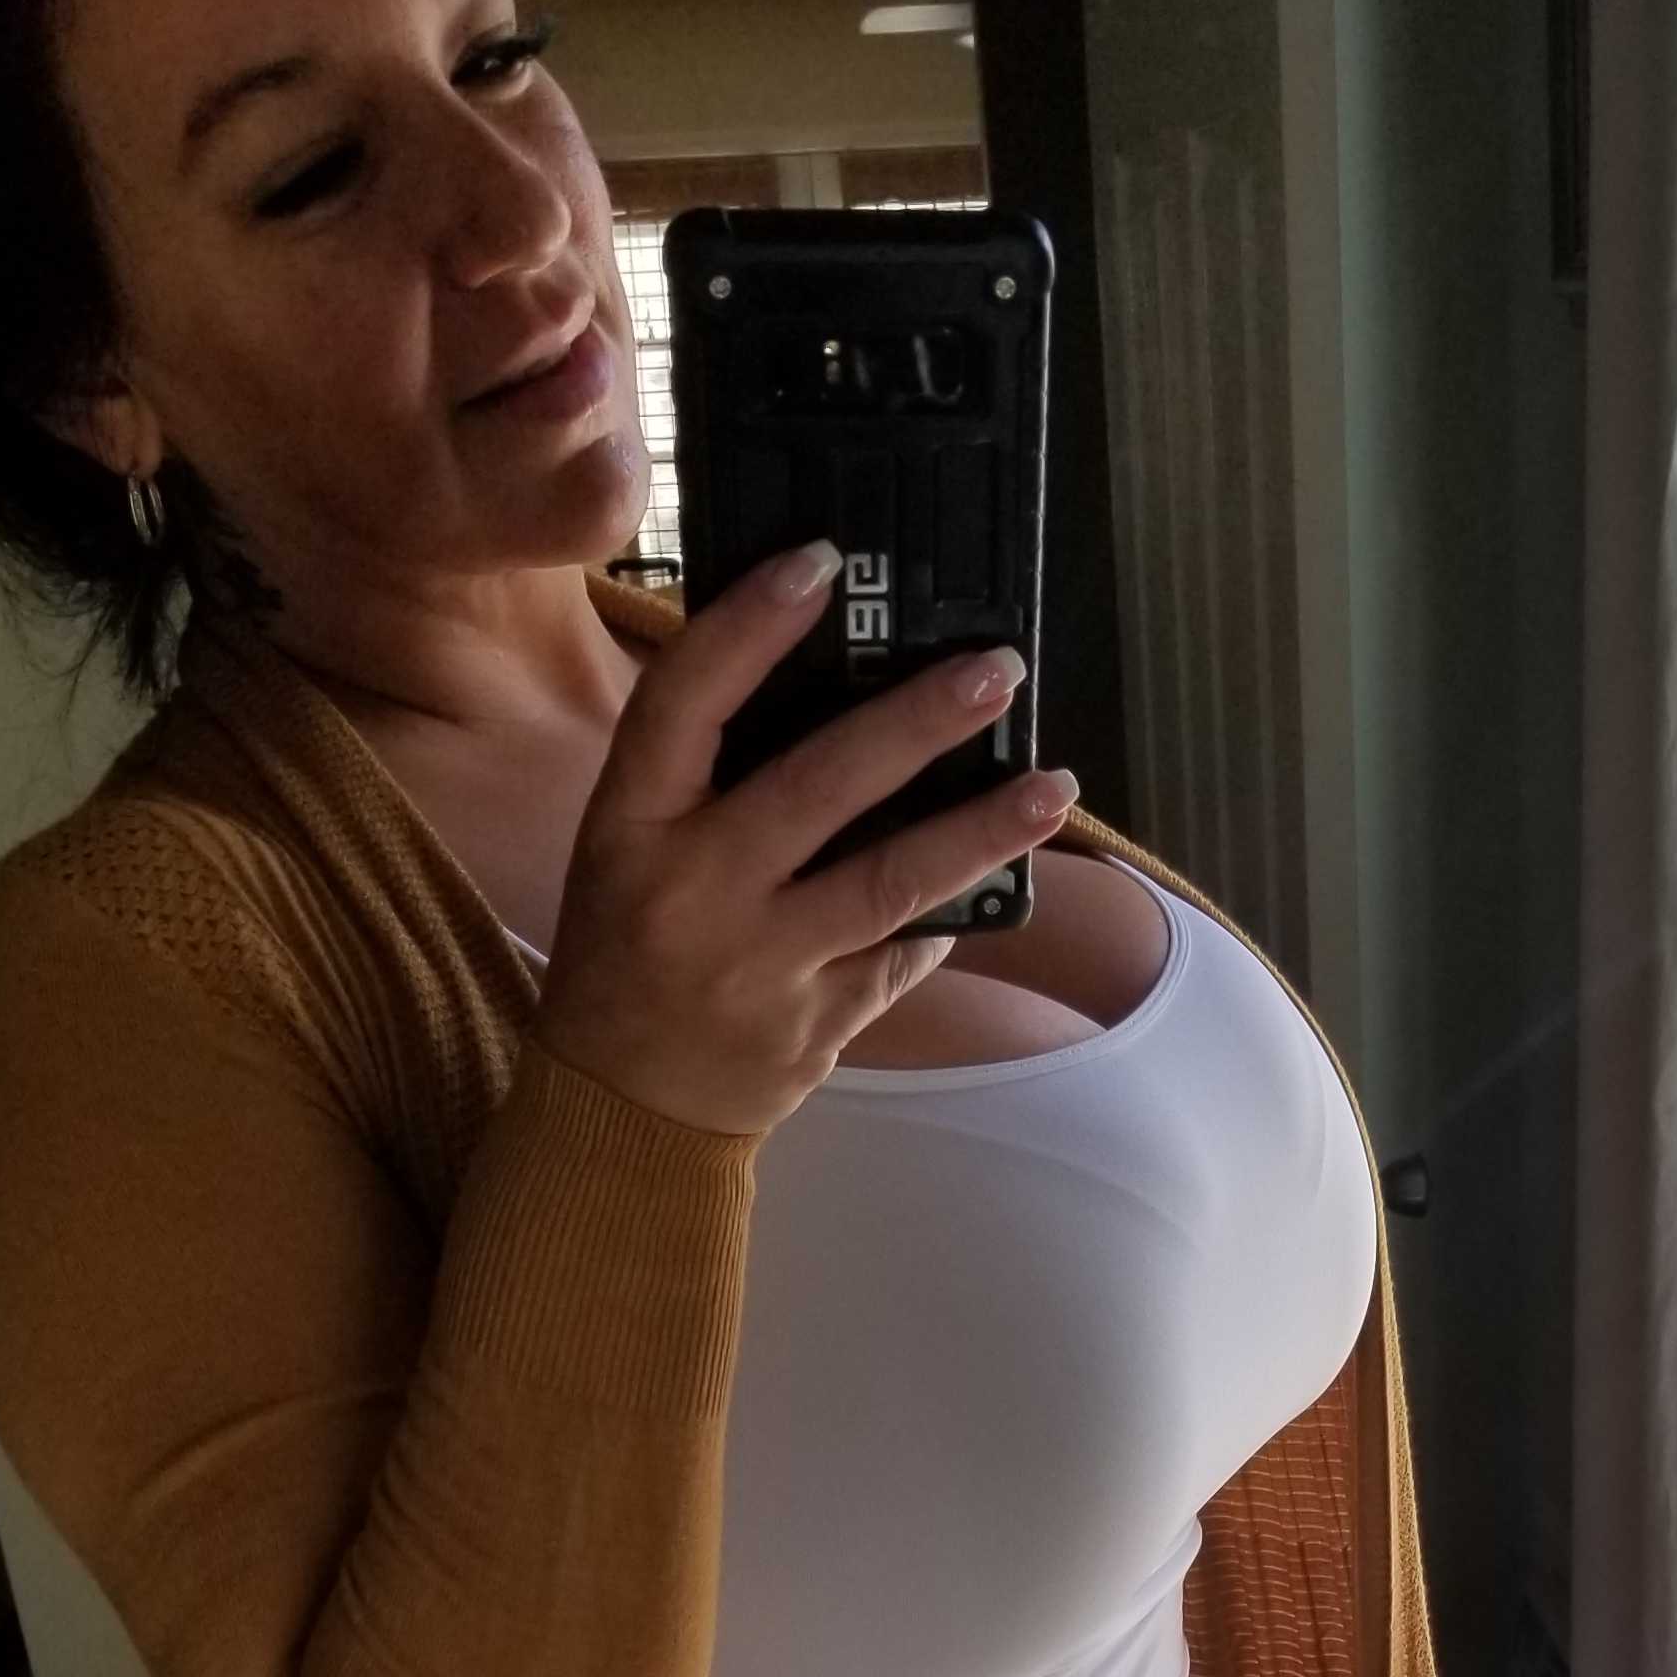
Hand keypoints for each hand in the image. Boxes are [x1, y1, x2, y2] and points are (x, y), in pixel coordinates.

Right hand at [529, 540, 1076, 1139]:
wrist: (622, 1112)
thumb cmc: (626, 954)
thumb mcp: (625, 850)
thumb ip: (702, 777)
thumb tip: (825, 682)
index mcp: (629, 826)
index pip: (686, 702)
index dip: (751, 626)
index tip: (822, 564)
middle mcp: (695, 890)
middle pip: (818, 786)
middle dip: (916, 722)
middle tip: (996, 671)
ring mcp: (762, 964)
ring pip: (888, 882)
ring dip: (980, 829)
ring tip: (1054, 786)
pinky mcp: (818, 1024)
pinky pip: (903, 954)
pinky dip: (952, 911)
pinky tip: (1001, 869)